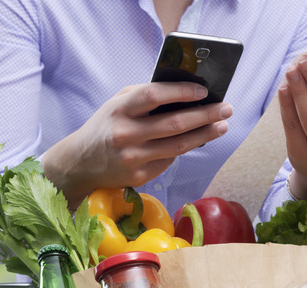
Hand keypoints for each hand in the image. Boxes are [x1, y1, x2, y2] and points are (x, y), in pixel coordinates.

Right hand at [42, 82, 232, 208]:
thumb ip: (145, 96)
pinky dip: (184, 149)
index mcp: (119, 109)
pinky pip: (169, 161)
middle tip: (226, 109)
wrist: (80, 163)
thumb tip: (185, 92)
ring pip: (178, 146)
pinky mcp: (139, 176)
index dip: (181, 92)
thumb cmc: (106, 127)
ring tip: (222, 126)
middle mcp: (125, 134)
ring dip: (204, 135)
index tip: (203, 91)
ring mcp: (133, 158)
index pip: (154, 95)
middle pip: (174, 124)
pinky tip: (197, 140)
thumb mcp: (117, 104)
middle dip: (205, 115)